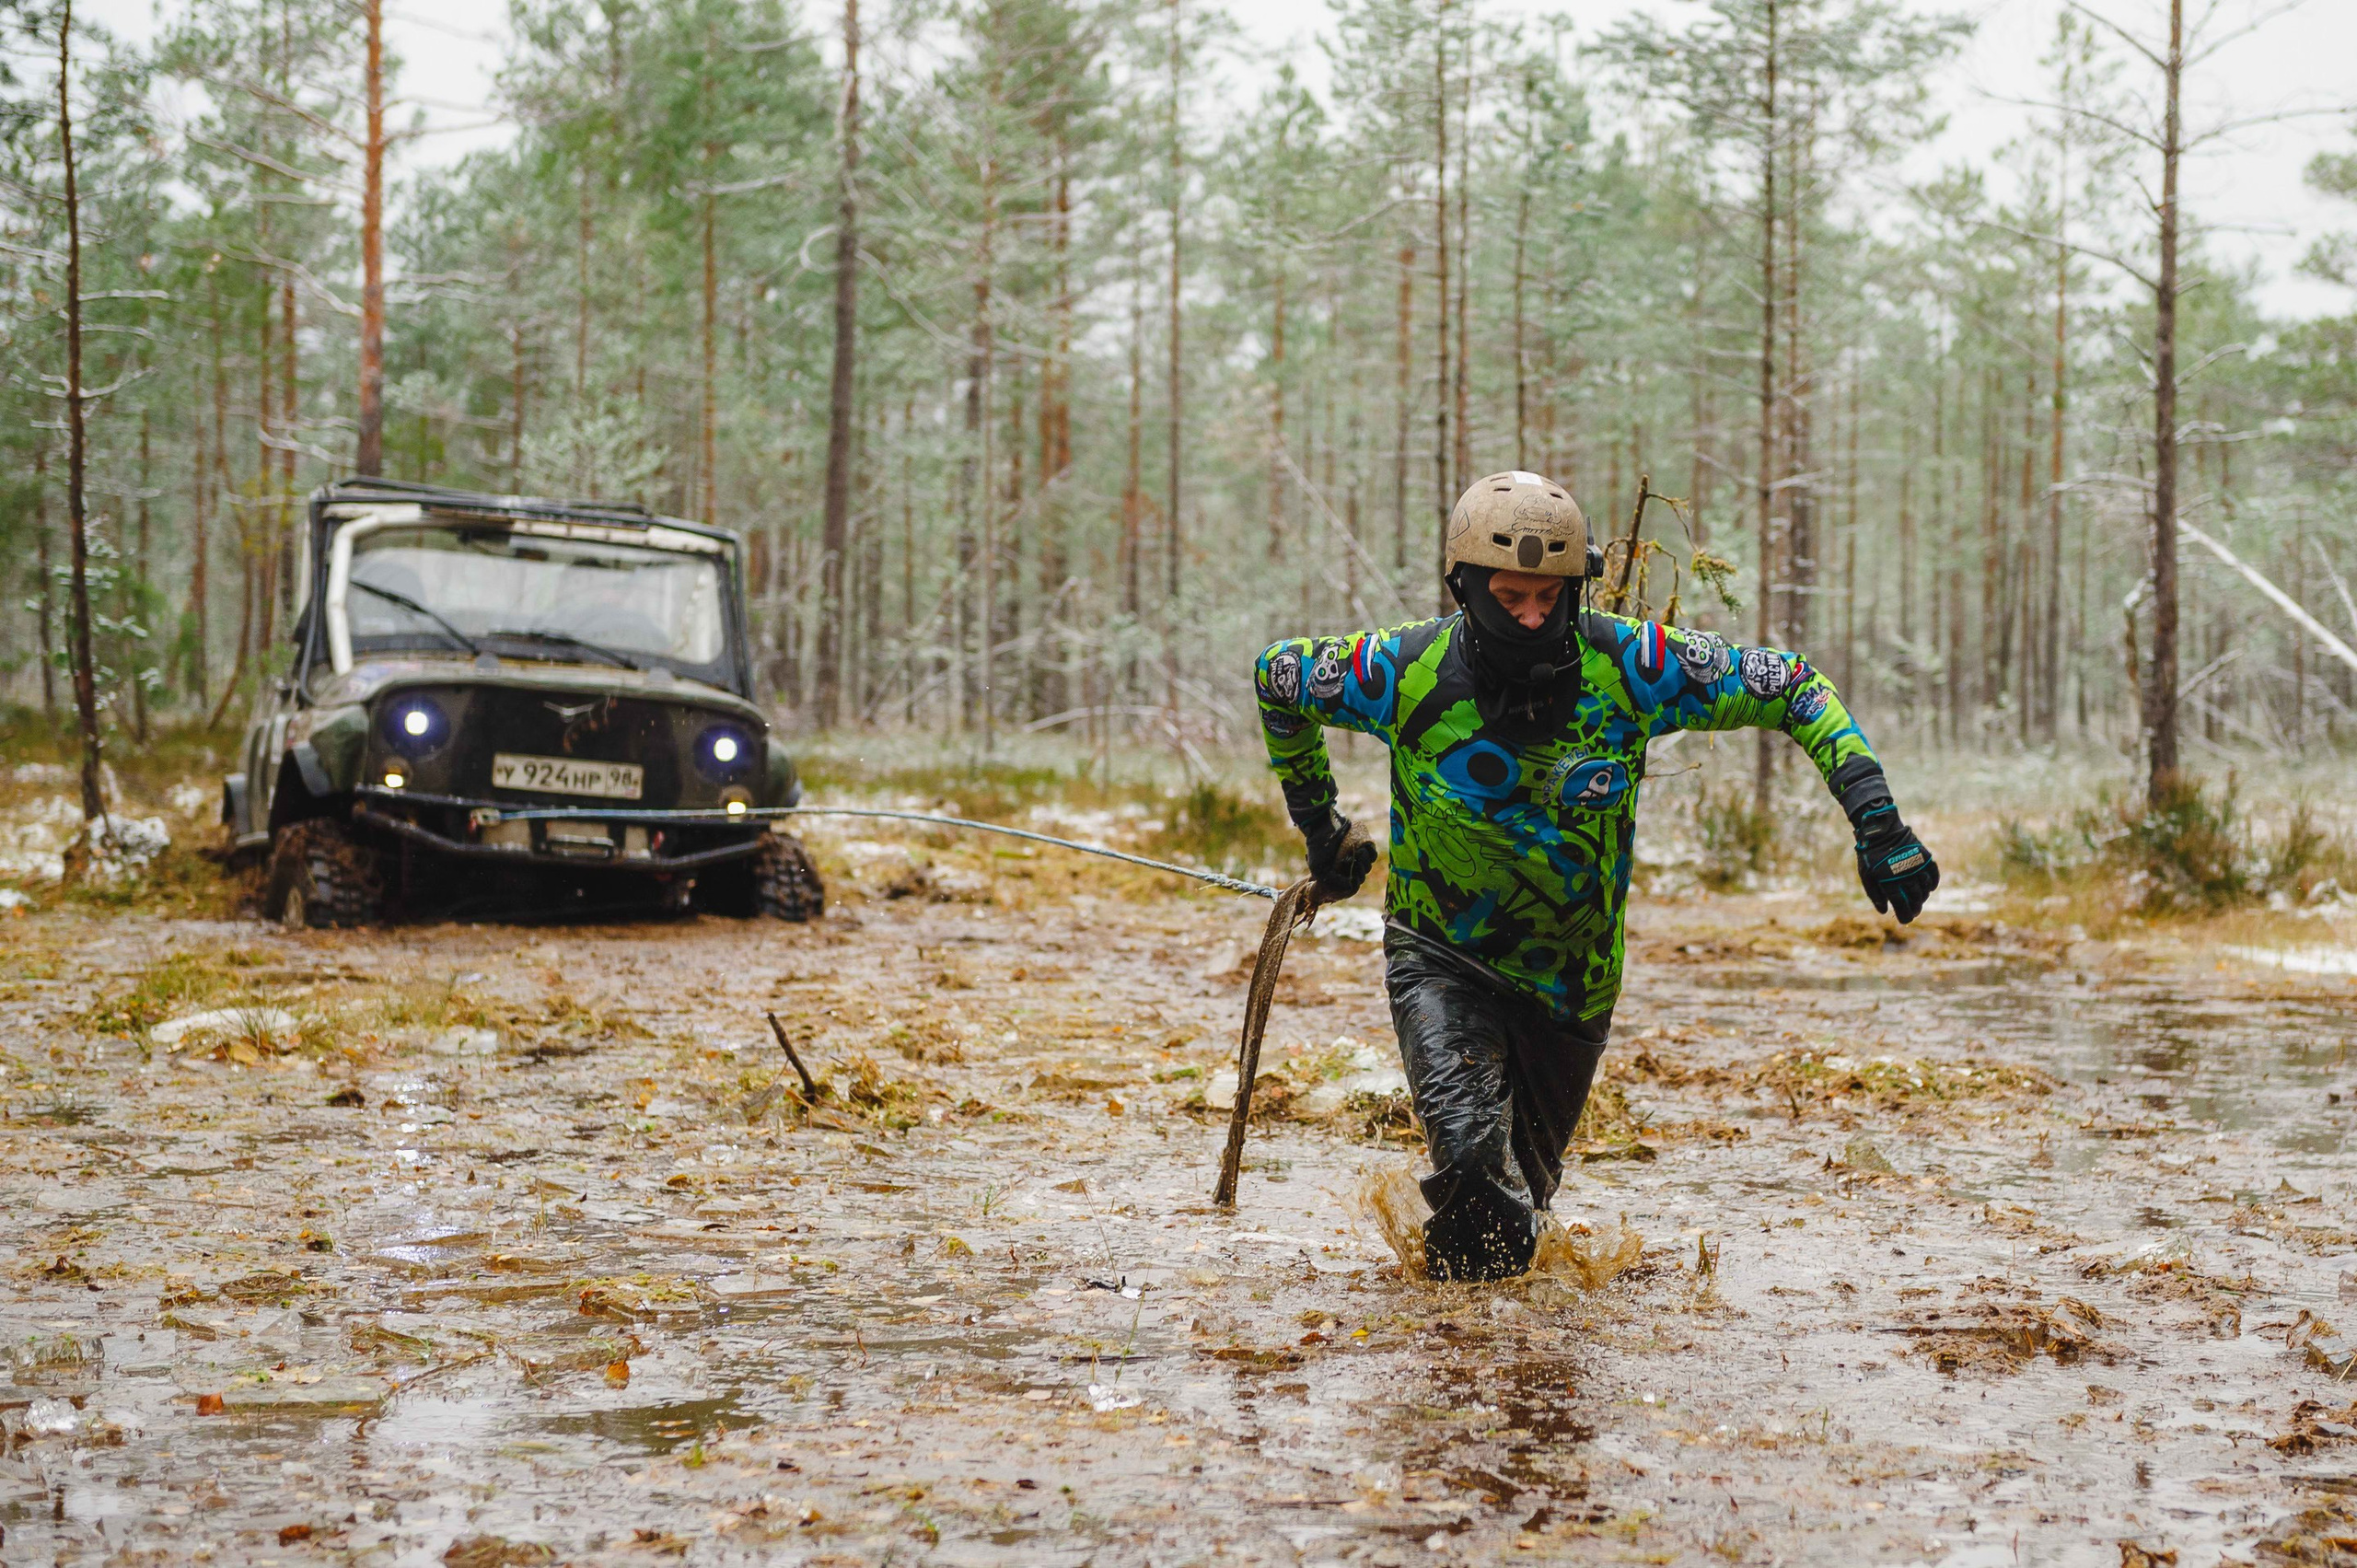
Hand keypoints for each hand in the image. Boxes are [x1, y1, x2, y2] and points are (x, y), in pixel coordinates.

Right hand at [1302, 808, 1376, 901]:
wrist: (1321, 825)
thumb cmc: (1318, 848)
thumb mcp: (1319, 869)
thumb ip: (1334, 881)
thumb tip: (1352, 885)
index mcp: (1338, 875)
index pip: (1353, 884)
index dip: (1354, 880)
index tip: (1349, 871)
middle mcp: (1347, 867)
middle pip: (1361, 875)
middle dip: (1359, 869)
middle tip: (1351, 858)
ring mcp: (1355, 856)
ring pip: (1368, 866)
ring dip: (1365, 860)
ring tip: (1357, 851)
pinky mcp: (1361, 846)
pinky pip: (1372, 854)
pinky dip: (1371, 852)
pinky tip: (1364, 847)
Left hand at [1852, 804, 1938, 923]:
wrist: (1880, 830)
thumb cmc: (1870, 854)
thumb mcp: (1866, 875)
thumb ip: (1875, 894)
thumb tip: (1885, 911)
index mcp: (1889, 880)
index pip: (1901, 904)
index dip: (1904, 915)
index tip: (1905, 921)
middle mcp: (1905, 875)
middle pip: (1915, 898)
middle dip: (1915, 909)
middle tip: (1913, 913)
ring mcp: (1916, 865)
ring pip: (1925, 888)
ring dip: (1923, 898)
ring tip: (1919, 902)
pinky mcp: (1924, 856)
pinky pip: (1933, 873)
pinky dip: (1933, 883)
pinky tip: (1930, 889)